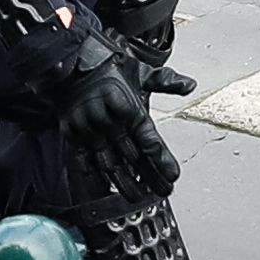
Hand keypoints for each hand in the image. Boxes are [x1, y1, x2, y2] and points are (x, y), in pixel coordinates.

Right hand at [56, 35, 180, 201]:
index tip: (173, 175)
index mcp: (128, 105)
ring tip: (137, 198)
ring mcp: (89, 129)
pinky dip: (93, 177)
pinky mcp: (73, 134)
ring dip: (124, 183)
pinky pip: (83, 161)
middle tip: (164, 191)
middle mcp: (109, 120)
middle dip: (150, 177)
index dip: (161, 159)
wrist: (70, 61)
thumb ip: (165, 81)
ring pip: (109, 162)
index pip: (148, 139)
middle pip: (132, 156)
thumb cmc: (107, 67)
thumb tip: (190, 86)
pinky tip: (104, 190)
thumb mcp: (139, 70)